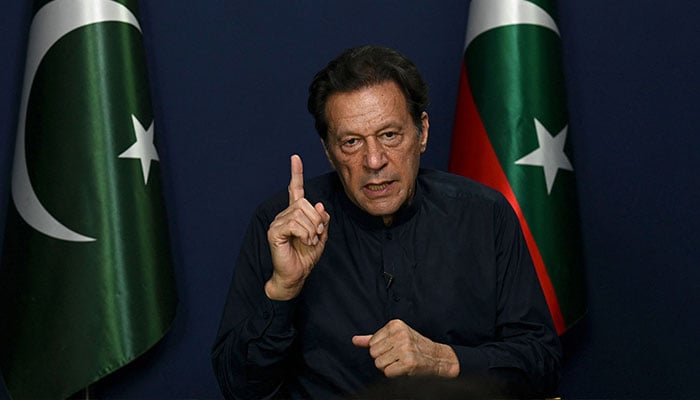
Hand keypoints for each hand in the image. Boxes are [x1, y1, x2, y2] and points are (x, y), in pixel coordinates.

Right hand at [265, 155, 330, 299]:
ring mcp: (278, 222)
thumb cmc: (306, 256)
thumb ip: (322, 220)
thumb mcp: (321, 236)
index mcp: (295, 213)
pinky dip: (305, 234)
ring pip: (301, 214)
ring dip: (312, 229)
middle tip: (316, 235)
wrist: (296, 275)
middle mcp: (285, 214)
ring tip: (310, 241)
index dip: (296, 173)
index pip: (295, 189)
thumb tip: (318, 205)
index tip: (295, 158)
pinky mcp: (275, 232)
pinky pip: (294, 224)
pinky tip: (305, 242)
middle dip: (316, 220)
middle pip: (304, 203)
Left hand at [352, 319, 459, 377]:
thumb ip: (372, 339)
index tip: (395, 349)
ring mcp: (405, 347)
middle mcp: (400, 334)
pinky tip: (405, 368)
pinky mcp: (409, 362)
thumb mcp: (394, 337)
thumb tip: (355, 340)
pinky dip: (395, 374)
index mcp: (395, 324)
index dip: (381, 350)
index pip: (371, 343)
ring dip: (389, 367)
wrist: (439, 358)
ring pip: (379, 364)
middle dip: (384, 359)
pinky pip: (388, 373)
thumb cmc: (414, 347)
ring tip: (401, 362)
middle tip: (398, 357)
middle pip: (373, 354)